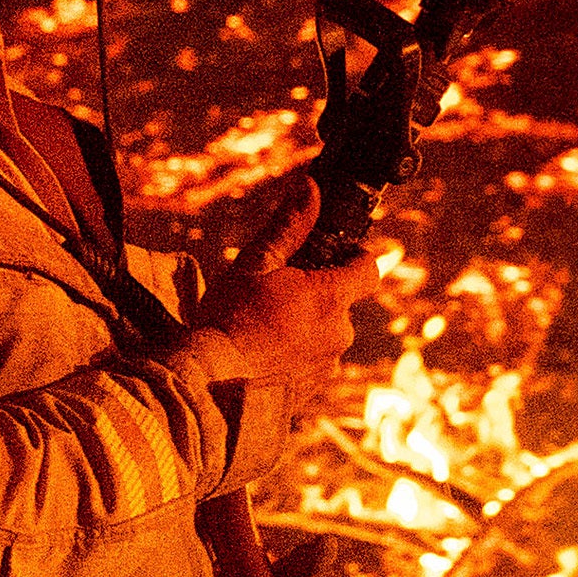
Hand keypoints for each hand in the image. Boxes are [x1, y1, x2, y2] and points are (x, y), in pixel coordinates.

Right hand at [181, 182, 381, 390]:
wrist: (209, 385)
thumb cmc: (229, 318)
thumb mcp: (255, 263)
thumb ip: (289, 225)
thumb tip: (310, 185)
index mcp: (332, 298)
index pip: (368, 269)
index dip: (355, 257)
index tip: (334, 254)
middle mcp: (340, 333)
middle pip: (342, 303)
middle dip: (317, 294)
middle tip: (277, 292)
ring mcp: (328, 366)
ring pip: (326, 335)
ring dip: (306, 327)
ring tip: (263, 328)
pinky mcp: (312, 391)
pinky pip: (312, 364)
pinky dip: (294, 356)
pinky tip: (262, 354)